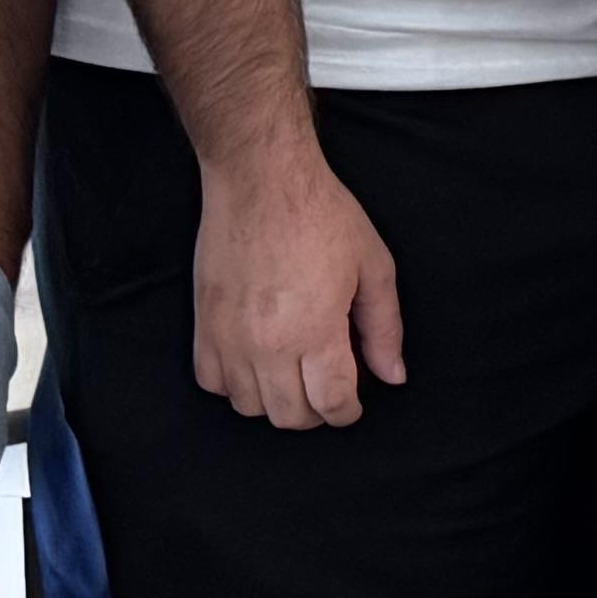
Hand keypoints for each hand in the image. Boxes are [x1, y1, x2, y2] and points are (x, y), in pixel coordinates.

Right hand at [194, 152, 403, 429]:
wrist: (260, 181)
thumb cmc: (322, 216)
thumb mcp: (373, 266)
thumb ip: (384, 328)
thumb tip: (393, 376)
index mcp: (315, 330)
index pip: (331, 404)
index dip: (348, 412)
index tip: (353, 403)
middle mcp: (267, 344)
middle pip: (290, 416)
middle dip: (317, 412)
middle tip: (329, 387)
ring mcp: (229, 338)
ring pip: (249, 407)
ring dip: (276, 401)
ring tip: (295, 373)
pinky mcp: (203, 324)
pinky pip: (211, 382)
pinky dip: (234, 385)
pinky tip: (256, 363)